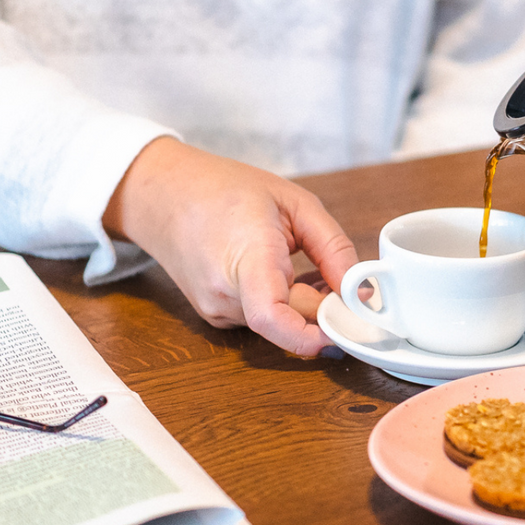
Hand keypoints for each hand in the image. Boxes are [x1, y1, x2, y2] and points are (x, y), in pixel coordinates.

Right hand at [102, 137, 358, 356]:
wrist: (163, 195)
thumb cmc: (227, 190)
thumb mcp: (296, 203)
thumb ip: (334, 248)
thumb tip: (361, 291)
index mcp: (246, 257)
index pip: (273, 317)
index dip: (312, 335)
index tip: (346, 328)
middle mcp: (225, 292)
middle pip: (289, 320)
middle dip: (326, 308)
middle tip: (349, 283)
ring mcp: (215, 308)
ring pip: (278, 322)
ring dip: (305, 305)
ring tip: (308, 265)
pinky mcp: (213, 315)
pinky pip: (263, 320)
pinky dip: (285, 304)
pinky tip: (286, 274)